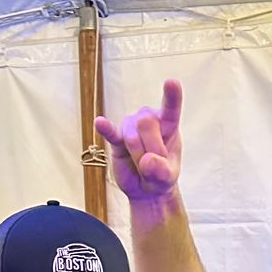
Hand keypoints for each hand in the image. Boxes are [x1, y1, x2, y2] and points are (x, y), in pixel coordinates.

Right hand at [95, 79, 182, 200]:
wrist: (145, 189)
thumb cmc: (160, 177)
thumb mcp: (168, 178)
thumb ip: (162, 171)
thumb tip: (146, 161)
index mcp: (168, 124)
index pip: (171, 108)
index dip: (172, 95)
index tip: (171, 82)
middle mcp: (149, 119)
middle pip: (147, 123)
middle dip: (151, 148)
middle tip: (152, 163)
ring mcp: (131, 127)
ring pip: (132, 135)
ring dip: (137, 155)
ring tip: (140, 165)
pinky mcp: (116, 139)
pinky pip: (111, 133)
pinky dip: (106, 128)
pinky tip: (99, 122)